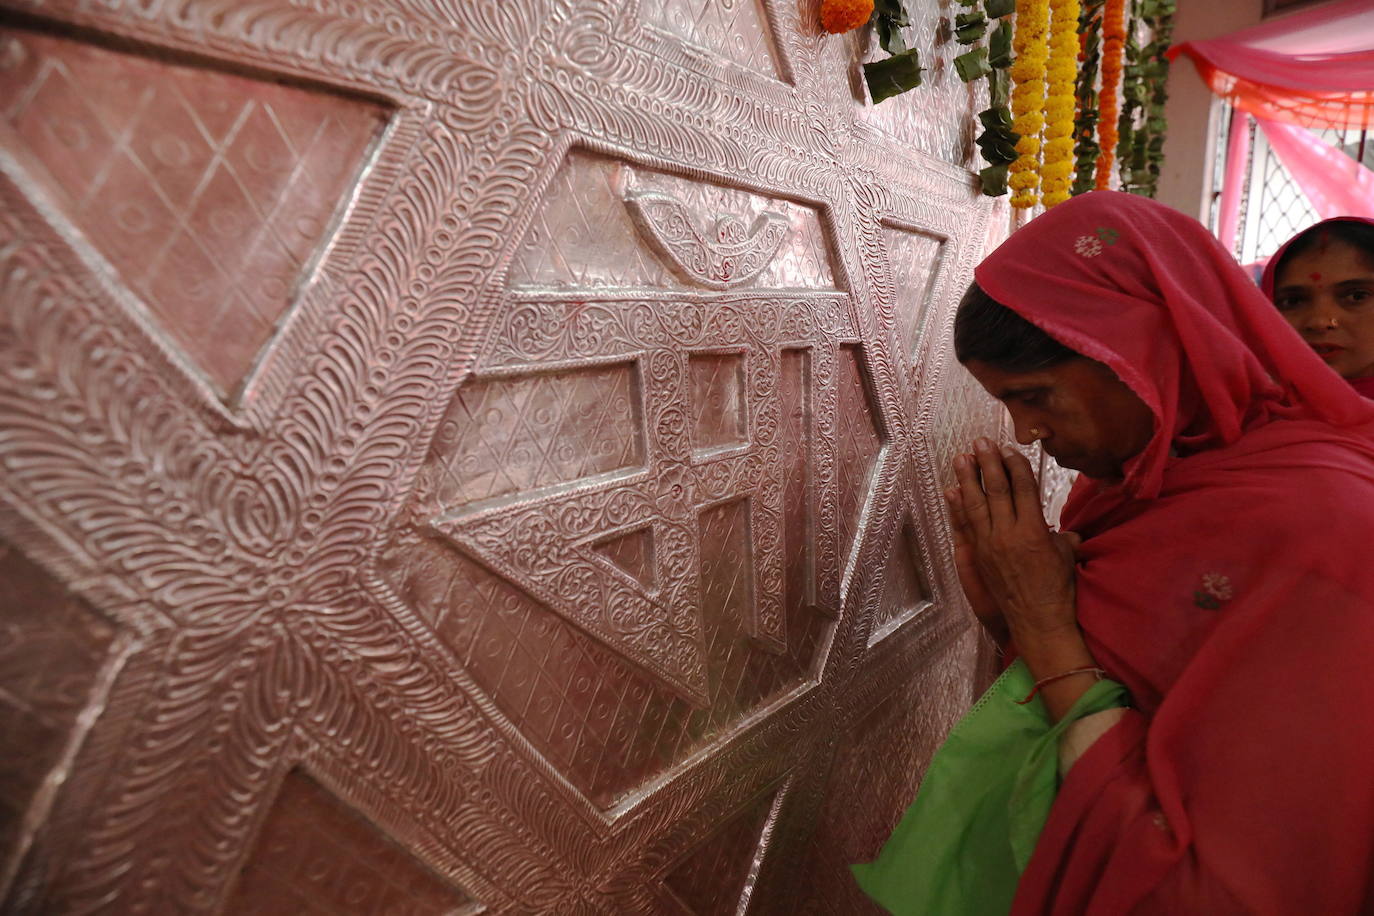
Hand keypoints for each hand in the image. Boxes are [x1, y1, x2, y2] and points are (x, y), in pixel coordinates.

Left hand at [948, 439, 1078, 639]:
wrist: (1037, 619)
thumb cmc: (1057, 588)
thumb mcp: (1065, 554)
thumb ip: (1058, 533)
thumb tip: (1057, 526)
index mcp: (1035, 531)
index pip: (1023, 489)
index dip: (1015, 466)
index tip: (1008, 450)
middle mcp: (1009, 534)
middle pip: (996, 491)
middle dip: (988, 464)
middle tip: (980, 442)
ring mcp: (990, 545)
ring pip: (975, 505)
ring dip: (967, 479)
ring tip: (961, 458)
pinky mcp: (979, 557)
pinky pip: (966, 526)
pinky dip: (958, 507)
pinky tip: (952, 491)